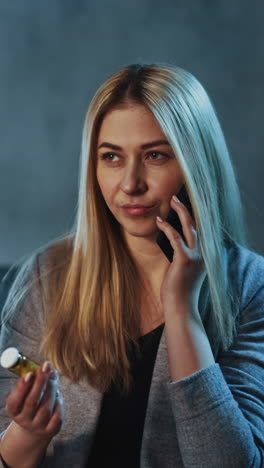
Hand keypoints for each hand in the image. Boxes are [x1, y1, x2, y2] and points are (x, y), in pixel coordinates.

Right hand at [5, 361, 63, 442]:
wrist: (35, 426)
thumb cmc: (31, 401)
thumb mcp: (27, 393)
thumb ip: (34, 380)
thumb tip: (48, 368)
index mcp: (14, 410)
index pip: (14, 401)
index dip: (21, 388)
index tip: (29, 373)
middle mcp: (24, 420)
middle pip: (32, 402)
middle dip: (40, 382)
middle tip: (46, 366)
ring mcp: (38, 426)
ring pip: (46, 407)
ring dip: (51, 389)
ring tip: (53, 376)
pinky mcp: (51, 430)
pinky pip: (57, 415)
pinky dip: (58, 402)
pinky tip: (57, 394)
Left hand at [156, 194, 204, 313]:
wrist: (181, 308)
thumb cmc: (178, 291)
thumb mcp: (182, 270)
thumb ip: (182, 256)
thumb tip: (172, 242)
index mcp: (204, 256)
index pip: (200, 231)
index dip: (192, 216)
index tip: (182, 205)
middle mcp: (204, 254)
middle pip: (197, 224)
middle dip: (186, 208)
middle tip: (175, 197)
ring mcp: (196, 257)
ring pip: (190, 227)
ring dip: (180, 211)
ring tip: (171, 200)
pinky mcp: (185, 260)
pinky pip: (176, 238)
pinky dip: (167, 228)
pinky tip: (159, 221)